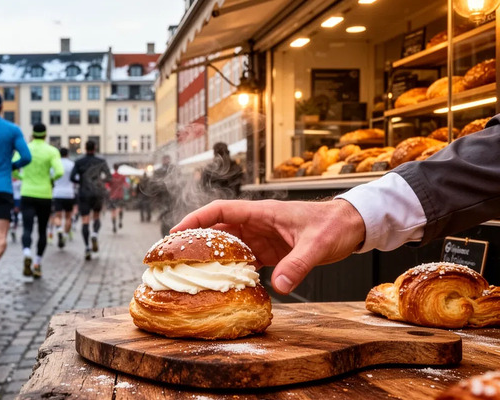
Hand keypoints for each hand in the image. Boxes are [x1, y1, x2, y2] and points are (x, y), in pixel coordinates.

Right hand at [171, 199, 365, 294]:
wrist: (352, 226)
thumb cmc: (334, 225)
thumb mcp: (316, 245)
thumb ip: (297, 265)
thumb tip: (280, 286)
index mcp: (261, 213)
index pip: (220, 210)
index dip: (195, 219)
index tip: (175, 232)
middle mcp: (256, 223)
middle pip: (217, 228)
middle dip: (195, 240)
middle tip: (174, 256)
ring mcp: (261, 237)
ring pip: (227, 244)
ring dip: (211, 257)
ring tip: (190, 272)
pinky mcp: (269, 251)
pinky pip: (243, 258)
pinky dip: (231, 269)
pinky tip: (222, 282)